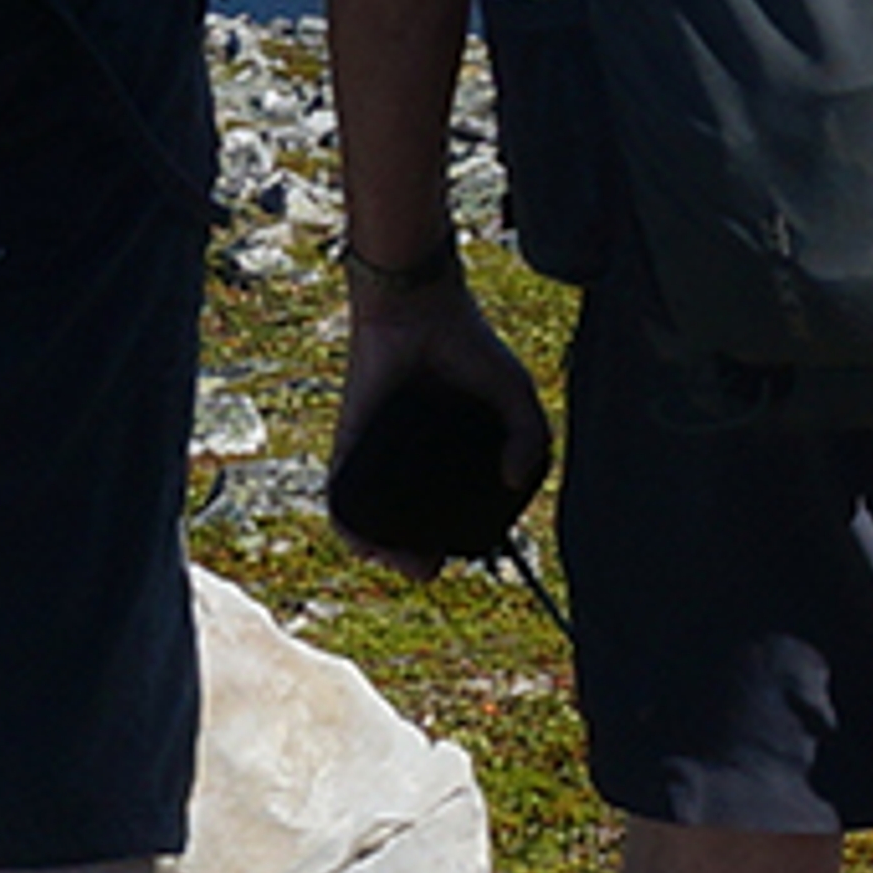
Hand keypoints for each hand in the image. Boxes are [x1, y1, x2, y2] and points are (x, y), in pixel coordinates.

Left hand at [329, 283, 554, 581]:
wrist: (416, 306)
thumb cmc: (466, 343)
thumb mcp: (514, 392)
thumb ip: (531, 435)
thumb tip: (515, 482)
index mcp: (451, 455)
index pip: (452, 511)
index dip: (459, 539)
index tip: (468, 550)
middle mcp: (412, 461)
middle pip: (410, 525)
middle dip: (416, 557)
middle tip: (428, 565)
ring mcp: (379, 455)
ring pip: (373, 519)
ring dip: (380, 551)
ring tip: (398, 562)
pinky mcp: (349, 444)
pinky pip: (341, 494)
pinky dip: (347, 523)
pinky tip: (362, 543)